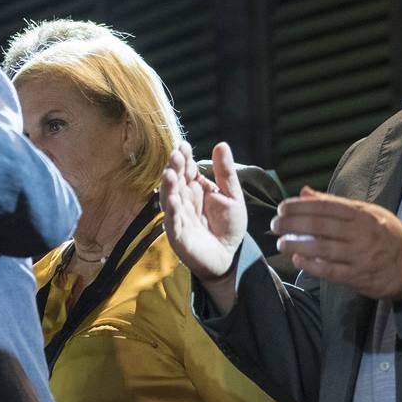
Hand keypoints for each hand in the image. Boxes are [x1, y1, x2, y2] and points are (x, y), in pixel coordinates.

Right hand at [160, 141, 247, 281]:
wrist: (230, 257)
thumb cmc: (228, 227)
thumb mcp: (232, 196)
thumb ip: (225, 173)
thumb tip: (221, 144)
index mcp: (195, 189)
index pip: (187, 169)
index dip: (184, 158)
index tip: (183, 146)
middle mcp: (184, 200)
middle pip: (176, 181)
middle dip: (175, 168)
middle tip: (176, 155)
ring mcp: (179, 217)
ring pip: (170, 199)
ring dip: (168, 187)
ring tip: (170, 174)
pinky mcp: (179, 236)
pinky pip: (173, 223)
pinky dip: (171, 212)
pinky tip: (173, 201)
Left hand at [272, 188, 401, 299]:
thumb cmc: (384, 233)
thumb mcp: (365, 212)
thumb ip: (334, 203)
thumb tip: (305, 192)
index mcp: (361, 214)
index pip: (325, 207)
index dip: (300, 206)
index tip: (282, 207)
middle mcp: (360, 233)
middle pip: (319, 226)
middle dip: (292, 224)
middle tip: (275, 225)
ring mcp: (359, 255)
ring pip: (322, 249)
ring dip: (297, 245)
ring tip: (281, 243)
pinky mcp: (359, 276)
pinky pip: (330, 271)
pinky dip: (311, 266)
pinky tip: (297, 260)